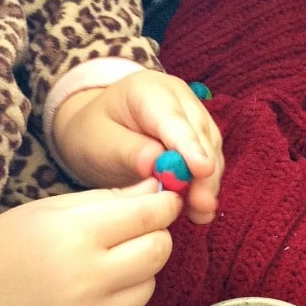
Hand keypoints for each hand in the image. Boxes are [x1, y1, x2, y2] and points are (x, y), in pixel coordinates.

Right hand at [0, 180, 180, 305]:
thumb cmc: (12, 247)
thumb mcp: (52, 210)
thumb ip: (108, 199)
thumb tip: (155, 189)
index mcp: (75, 236)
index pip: (145, 216)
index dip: (164, 204)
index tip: (168, 198)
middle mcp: (91, 279)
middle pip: (158, 250)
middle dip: (158, 233)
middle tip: (142, 227)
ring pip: (150, 281)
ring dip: (141, 266)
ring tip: (109, 259)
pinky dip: (127, 292)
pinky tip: (99, 286)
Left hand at [53, 69, 223, 224]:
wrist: (96, 131)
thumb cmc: (94, 135)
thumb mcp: (100, 143)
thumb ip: (129, 152)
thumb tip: (156, 164)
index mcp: (147, 90)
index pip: (174, 120)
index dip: (189, 146)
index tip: (202, 170)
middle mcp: (178, 98)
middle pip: (200, 135)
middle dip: (204, 173)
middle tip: (202, 206)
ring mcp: (192, 116)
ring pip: (210, 150)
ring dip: (208, 183)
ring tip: (200, 214)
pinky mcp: (199, 137)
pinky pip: (209, 161)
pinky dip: (206, 186)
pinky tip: (199, 210)